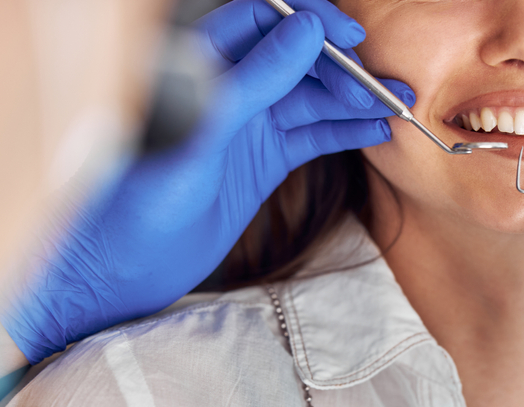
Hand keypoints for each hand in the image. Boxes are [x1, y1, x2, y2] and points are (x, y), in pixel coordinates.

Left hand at [0, 0, 413, 363]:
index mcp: (201, 64)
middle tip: (382, 86)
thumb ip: (254, 77)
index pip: (264, 18)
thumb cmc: (139, 195)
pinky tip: (375, 131)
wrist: (127, 265)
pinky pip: (312, 137)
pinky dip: (345, 133)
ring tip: (396, 105)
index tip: (349, 36)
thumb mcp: (201, 130)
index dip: (309, 20)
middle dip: (343, 67)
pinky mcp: (264, 162)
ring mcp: (249, 126)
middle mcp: (229, 89)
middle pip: (298, 58)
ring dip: (354, 100)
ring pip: (312, 99)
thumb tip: (306, 30)